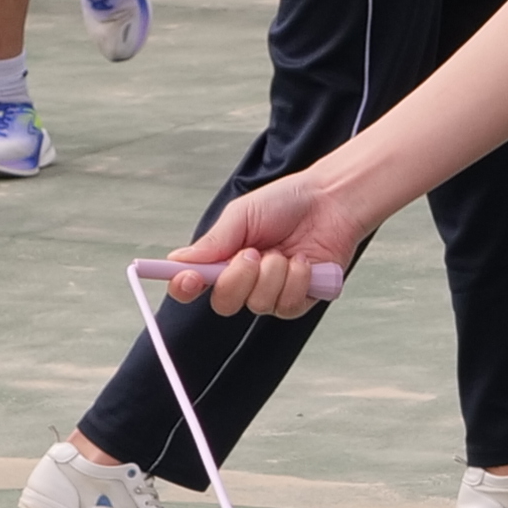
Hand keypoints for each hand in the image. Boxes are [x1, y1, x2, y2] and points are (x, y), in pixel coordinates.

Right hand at [161, 173, 391, 317]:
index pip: (191, 285)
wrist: (330, 201)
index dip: (184, 288)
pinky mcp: (299, 300)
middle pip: (224, 304)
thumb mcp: (242, 216)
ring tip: (285, 251)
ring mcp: (271, 293)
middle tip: (253, 252)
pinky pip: (288, 305)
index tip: (188, 279)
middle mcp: (243, 281)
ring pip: (259, 305)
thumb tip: (178, 261)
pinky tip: (304, 261)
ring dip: (273, 274)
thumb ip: (214, 242)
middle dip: (238, 279)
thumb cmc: (285, 203)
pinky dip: (297, 280)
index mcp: (222, 259)